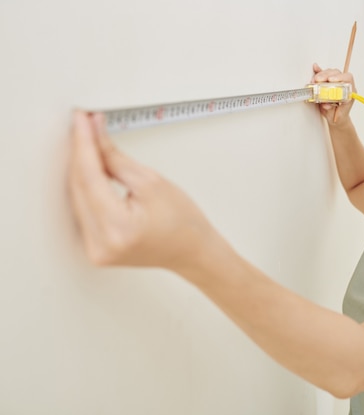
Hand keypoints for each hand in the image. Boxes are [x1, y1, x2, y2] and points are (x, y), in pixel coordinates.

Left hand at [68, 111, 218, 272]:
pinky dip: (85, 188)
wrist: (193, 251)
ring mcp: (95, 249)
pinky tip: (88, 169)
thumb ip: (116, 157)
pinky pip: (81, 211)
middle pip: (78, 187)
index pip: (89, 176)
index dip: (84, 144)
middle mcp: (101, 243)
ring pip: (76, 197)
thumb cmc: (183, 222)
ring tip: (89, 143)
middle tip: (85, 125)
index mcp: (118, 227)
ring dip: (81, 168)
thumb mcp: (151, 182)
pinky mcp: (94, 248)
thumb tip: (95, 134)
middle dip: (81, 153)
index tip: (81, 121)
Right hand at [311, 63, 355, 125]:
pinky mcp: (328, 83)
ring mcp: (336, 83)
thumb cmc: (339, 115)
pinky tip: (316, 68)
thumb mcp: (335, 114)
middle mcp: (344, 85)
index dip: (340, 77)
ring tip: (314, 80)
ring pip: (330, 73)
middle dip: (326, 75)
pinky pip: (324, 75)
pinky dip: (319, 72)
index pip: (348, 78)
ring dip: (321, 75)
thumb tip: (326, 104)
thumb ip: (331, 109)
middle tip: (318, 80)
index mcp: (349, 92)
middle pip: (337, 73)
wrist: (336, 118)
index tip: (331, 80)